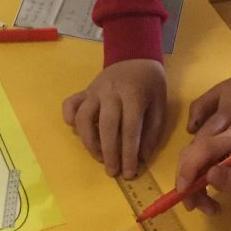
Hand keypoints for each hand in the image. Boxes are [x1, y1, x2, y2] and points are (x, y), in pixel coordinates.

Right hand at [62, 59, 166, 178]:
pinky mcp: (84, 91)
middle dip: (109, 153)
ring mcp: (94, 91)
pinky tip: (78, 132)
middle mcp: (110, 93)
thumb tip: (142, 157)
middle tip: (112, 171)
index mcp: (133, 95)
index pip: (129, 129)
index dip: (129, 153)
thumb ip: (152, 131)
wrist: (135, 57)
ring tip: (99, 157)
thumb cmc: (151, 84)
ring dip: (89, 141)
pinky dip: (70, 118)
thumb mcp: (160, 105)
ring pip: (83, 118)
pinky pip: (70, 105)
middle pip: (106, 127)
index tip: (129, 173)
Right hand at [175, 119, 230, 216]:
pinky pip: (201, 169)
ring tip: (210, 209)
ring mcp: (222, 150)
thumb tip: (210, 174)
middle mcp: (226, 141)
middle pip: (193, 153)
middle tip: (193, 207)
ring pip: (194, 162)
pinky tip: (211, 202)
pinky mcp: (221, 159)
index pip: (204, 147)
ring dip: (193, 187)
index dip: (189, 167)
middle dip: (187, 180)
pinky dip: (198, 187)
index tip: (183, 191)